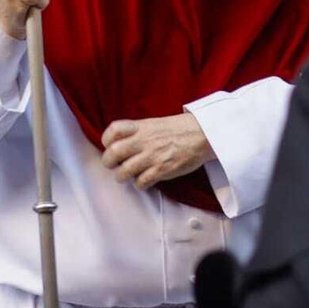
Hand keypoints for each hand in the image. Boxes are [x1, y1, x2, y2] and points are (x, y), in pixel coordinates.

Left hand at [100, 114, 214, 189]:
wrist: (202, 135)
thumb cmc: (178, 130)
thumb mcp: (153, 123)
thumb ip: (136, 132)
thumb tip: (120, 145)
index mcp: (140, 126)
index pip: (113, 130)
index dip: (106, 139)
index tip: (108, 145)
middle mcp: (143, 140)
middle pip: (113, 153)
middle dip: (108, 162)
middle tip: (113, 165)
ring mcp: (152, 156)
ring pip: (124, 171)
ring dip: (122, 176)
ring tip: (127, 175)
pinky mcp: (161, 170)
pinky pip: (141, 182)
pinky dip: (139, 184)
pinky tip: (144, 180)